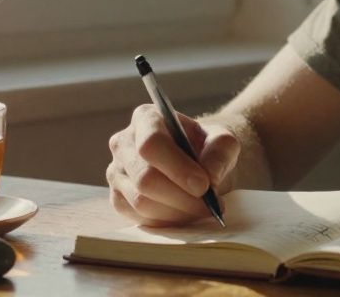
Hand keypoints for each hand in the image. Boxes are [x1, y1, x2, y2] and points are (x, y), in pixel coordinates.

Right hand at [106, 104, 240, 224]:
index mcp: (146, 118)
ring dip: (177, 212)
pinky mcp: (118, 198)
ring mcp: (116, 172)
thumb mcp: (223, 142)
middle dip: (181, 197)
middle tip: (209, 205)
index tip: (204, 185)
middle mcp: (123, 143)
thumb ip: (221, 152)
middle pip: (144, 178)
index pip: (152, 144)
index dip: (177, 168)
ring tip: (202, 210)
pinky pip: (139, 218)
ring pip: (141, 201)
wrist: (198, 164)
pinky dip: (167, 221)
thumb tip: (210, 176)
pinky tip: (186, 215)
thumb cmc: (207, 149)